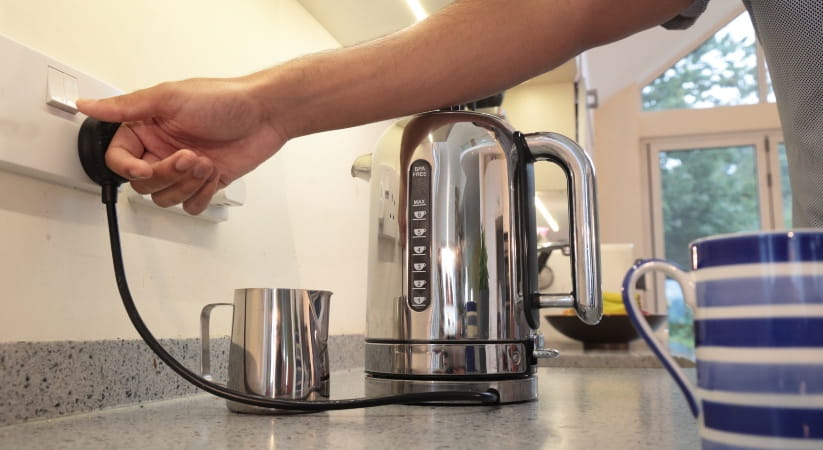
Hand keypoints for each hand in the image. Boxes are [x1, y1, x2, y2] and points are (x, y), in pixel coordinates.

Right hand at [76, 77, 286, 213]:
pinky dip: (201, 196)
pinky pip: (190, 206)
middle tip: (190, 157)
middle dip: (168, 175)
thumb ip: (126, 107)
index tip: (145, 169)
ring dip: (186, 185)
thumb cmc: (224, 99)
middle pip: (143, 184)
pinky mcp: (205, 183)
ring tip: (206, 163)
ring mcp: (185, 169)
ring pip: (164, 198)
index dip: (129, 169)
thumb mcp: (169, 98)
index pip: (118, 158)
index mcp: (148, 128)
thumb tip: (87, 104)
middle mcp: (163, 149)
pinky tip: (215, 175)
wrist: (266, 114)